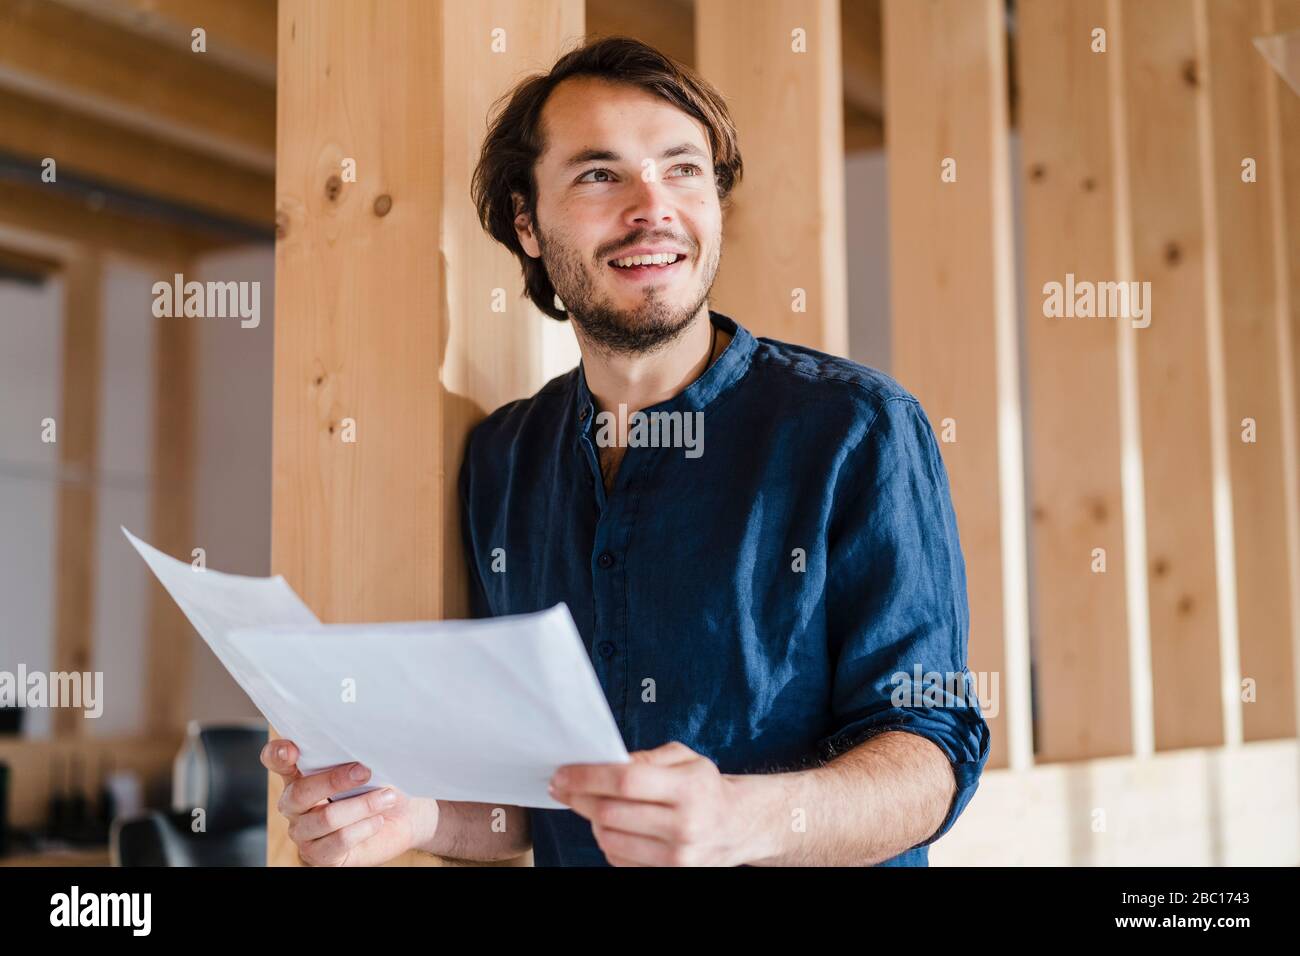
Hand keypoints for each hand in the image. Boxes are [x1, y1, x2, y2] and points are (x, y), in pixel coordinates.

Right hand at [262, 739, 438, 865]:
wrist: (402, 816)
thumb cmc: (379, 784)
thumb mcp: (367, 765)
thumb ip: (354, 756)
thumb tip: (363, 747)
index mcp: (300, 775)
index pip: (276, 760)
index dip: (277, 755)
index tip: (292, 750)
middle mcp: (295, 805)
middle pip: (299, 792)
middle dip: (334, 780)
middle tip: (365, 771)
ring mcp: (304, 833)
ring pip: (325, 818)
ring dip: (362, 805)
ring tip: (387, 798)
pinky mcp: (320, 856)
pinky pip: (339, 841)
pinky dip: (364, 828)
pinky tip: (378, 820)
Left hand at [548, 741, 757, 865]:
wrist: (737, 826)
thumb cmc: (704, 787)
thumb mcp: (685, 758)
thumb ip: (646, 757)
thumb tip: (606, 760)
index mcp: (689, 788)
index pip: (625, 781)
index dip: (587, 777)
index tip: (562, 773)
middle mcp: (684, 825)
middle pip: (611, 813)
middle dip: (578, 797)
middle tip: (561, 786)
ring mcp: (676, 857)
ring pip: (609, 839)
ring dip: (590, 820)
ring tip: (590, 804)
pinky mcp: (668, 875)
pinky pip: (618, 860)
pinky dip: (606, 841)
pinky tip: (611, 826)